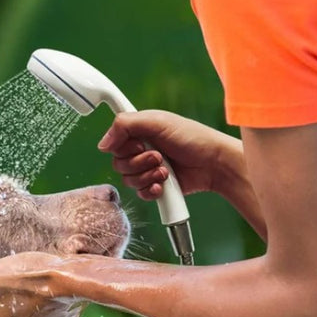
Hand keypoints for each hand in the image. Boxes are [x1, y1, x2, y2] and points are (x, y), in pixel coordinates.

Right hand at [98, 109, 245, 202]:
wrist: (213, 164)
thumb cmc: (192, 138)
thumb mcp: (158, 122)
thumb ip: (125, 125)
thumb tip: (103, 143)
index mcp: (139, 133)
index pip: (114, 142)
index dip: (122, 146)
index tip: (139, 142)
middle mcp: (141, 151)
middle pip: (118, 164)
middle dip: (138, 162)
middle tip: (158, 156)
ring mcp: (147, 170)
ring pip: (128, 180)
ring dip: (147, 176)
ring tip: (166, 170)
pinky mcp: (155, 187)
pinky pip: (140, 194)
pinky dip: (151, 190)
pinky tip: (164, 185)